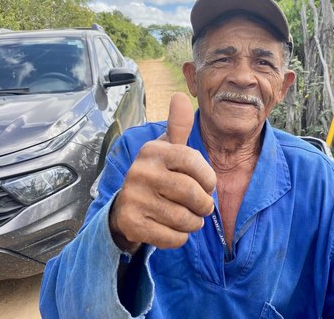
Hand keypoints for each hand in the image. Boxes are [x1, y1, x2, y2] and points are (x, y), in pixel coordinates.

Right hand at [109, 92, 215, 253]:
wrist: (125, 207)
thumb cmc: (158, 175)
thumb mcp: (167, 149)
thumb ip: (178, 126)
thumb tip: (180, 97)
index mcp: (153, 150)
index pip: (193, 162)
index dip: (208, 178)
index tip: (207, 185)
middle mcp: (140, 171)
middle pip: (192, 193)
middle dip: (205, 205)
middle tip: (203, 207)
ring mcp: (133, 198)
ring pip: (184, 218)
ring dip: (194, 222)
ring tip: (190, 218)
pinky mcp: (132, 224)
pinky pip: (172, 237)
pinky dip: (180, 237)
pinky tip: (174, 229)